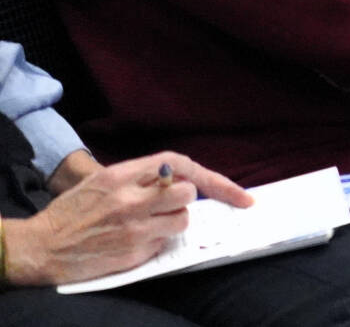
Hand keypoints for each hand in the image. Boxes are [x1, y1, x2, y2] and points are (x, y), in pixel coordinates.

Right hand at [3, 152, 251, 286]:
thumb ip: (141, 175)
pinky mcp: (133, 253)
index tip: (240, 193)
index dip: (213, 178)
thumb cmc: (73, 211)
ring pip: (182, 220)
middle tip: (169, 204)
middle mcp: (131, 199)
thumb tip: (181, 176)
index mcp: (122, 174)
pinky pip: (163, 244)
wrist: (41, 246)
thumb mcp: (102, 180)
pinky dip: (157, 241)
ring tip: (148, 222)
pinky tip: (134, 240)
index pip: (180, 164)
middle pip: (188, 193)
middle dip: (186, 199)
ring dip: (173, 221)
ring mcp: (133, 227)